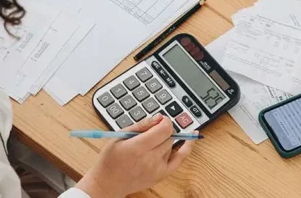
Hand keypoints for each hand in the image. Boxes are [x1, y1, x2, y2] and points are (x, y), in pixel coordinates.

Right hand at [76, 114, 193, 197]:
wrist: (108, 183)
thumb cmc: (110, 159)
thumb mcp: (120, 136)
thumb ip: (141, 125)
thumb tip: (158, 117)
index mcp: (139, 147)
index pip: (164, 129)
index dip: (164, 121)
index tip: (160, 119)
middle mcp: (150, 158)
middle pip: (168, 137)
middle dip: (163, 130)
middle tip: (152, 130)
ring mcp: (158, 168)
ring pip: (171, 146)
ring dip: (165, 140)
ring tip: (151, 143)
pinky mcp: (162, 175)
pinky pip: (180, 159)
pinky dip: (187, 148)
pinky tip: (192, 137)